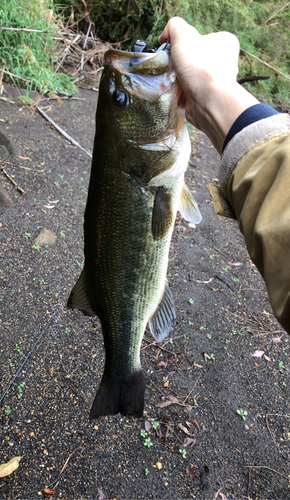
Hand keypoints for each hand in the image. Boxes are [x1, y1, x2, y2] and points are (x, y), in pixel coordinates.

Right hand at [159, 17, 258, 152]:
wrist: (208, 101)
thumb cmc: (200, 66)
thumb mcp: (183, 34)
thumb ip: (174, 26)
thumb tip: (166, 35)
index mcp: (224, 43)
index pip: (201, 38)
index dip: (184, 43)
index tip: (173, 49)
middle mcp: (223, 63)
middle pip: (192, 59)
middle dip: (178, 64)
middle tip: (171, 66)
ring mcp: (215, 83)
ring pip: (188, 78)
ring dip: (176, 80)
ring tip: (171, 81)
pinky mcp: (206, 99)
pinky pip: (188, 94)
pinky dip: (178, 94)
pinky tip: (174, 93)